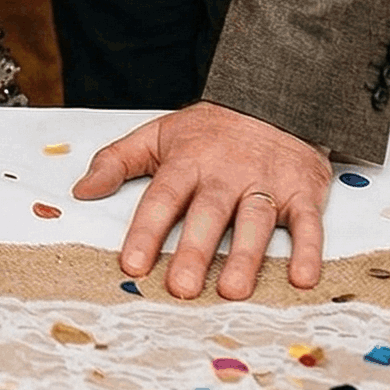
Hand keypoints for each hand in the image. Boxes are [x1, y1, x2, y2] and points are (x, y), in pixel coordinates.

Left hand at [72, 101, 330, 299]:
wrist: (274, 98)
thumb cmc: (208, 130)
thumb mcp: (157, 135)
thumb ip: (116, 161)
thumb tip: (80, 192)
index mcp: (187, 161)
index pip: (162, 197)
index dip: (146, 231)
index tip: (132, 265)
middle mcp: (227, 174)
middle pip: (209, 214)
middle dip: (193, 250)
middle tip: (180, 288)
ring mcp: (266, 183)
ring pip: (255, 221)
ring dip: (246, 256)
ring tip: (231, 291)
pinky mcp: (303, 192)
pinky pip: (309, 224)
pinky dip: (309, 251)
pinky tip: (303, 280)